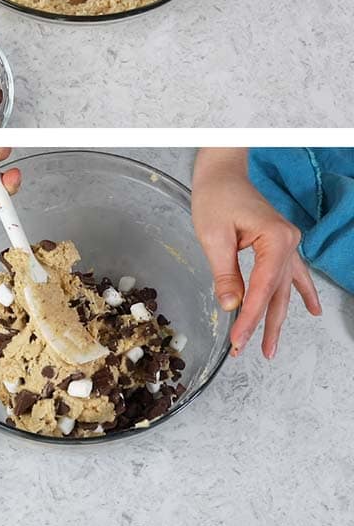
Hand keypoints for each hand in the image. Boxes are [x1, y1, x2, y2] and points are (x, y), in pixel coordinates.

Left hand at [192, 149, 320, 358]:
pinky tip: (312, 312)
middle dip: (263, 325)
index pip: (263, 288)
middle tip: (252, 352)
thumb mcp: (213, 237)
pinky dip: (303, 293)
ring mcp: (289, 244)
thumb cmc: (215, 197)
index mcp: (275, 239)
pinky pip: (294, 274)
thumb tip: (232, 305)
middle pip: (276, 293)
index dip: (250, 317)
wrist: (222, 173)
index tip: (238, 339)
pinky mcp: (281, 244)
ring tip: (271, 347)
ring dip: (278, 317)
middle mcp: (289, 243)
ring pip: (284, 289)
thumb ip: (224, 274)